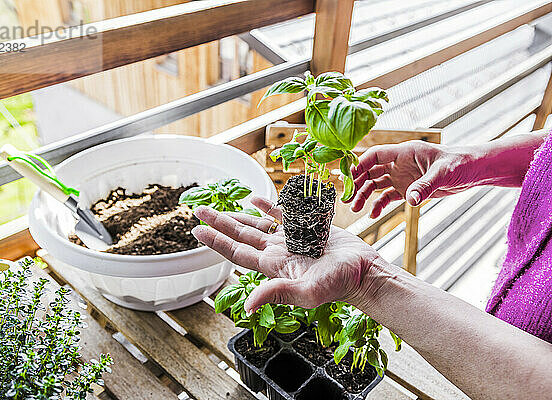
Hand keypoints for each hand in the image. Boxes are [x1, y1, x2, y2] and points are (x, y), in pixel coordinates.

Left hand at [191, 197, 391, 312]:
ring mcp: (289, 240)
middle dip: (219, 223)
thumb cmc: (338, 284)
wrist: (363, 271)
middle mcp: (276, 252)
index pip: (237, 252)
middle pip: (241, 235)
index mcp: (272, 266)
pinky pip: (280, 215)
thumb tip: (248, 306)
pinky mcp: (305, 228)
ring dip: (238, 214)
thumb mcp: (307, 292)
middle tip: (198, 211)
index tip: (197, 230)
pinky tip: (254, 199)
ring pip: (256, 225)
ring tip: (220, 206)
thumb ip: (277, 294)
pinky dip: (266, 206)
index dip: (216, 242)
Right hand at [349, 141, 478, 217]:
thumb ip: (425, 186)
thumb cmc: (459, 164)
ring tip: (355, 209)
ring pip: (375, 185)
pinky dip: (378, 205)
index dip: (360, 164)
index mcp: (404, 152)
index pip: (375, 155)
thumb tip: (410, 200)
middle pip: (370, 171)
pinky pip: (387, 197)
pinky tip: (373, 216)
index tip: (349, 176)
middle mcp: (399, 163)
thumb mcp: (443, 173)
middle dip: (356, 183)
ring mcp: (401, 176)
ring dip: (364, 195)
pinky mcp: (407, 189)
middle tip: (347, 198)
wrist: (472, 171)